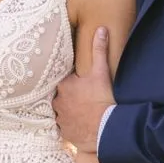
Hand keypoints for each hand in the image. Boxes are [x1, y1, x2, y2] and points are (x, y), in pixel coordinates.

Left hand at [53, 27, 112, 151]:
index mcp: (63, 86)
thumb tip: (101, 30)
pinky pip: (66, 127)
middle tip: (85, 100)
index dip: (75, 83)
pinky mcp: (65, 133)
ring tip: (83, 113)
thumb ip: (99, 50)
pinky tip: (81, 125)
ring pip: (63, 112)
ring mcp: (60, 119)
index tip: (83, 86)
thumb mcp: (101, 72)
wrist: (106, 128)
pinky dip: (72, 126)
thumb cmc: (102, 99)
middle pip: (62, 97)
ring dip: (70, 112)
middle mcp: (57, 102)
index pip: (66, 82)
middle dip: (71, 98)